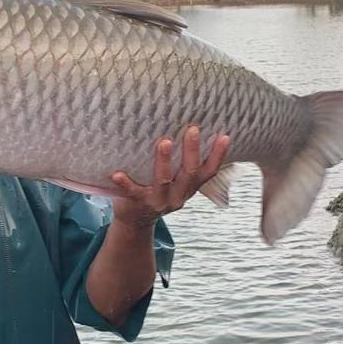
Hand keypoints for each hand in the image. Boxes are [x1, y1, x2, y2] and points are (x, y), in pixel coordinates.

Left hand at [110, 125, 230, 226]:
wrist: (136, 220)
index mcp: (189, 187)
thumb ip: (181, 161)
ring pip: (164, 181)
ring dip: (164, 161)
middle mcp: (178, 195)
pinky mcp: (138, 203)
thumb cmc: (155, 189)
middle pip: (190, 173)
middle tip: (192, 129)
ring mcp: (159, 201)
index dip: (219, 155)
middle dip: (192, 151)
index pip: (209, 172)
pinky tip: (117, 174)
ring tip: (164, 142)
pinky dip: (125, 183)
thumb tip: (187, 122)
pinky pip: (132, 192)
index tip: (225, 136)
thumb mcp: (175, 180)